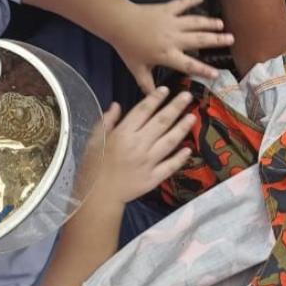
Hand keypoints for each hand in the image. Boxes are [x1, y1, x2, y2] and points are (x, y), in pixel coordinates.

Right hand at [90, 88, 195, 203]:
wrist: (97, 196)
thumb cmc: (93, 166)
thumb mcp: (94, 140)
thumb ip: (107, 121)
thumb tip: (117, 104)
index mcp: (123, 134)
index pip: (143, 111)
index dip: (155, 98)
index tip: (166, 89)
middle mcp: (139, 145)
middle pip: (161, 122)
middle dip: (175, 107)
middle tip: (188, 96)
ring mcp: (148, 162)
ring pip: (169, 141)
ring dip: (182, 128)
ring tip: (192, 117)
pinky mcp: (154, 178)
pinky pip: (170, 166)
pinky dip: (180, 158)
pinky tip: (189, 149)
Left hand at [110, 0, 234, 91]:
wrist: (119, 23)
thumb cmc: (127, 47)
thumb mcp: (136, 69)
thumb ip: (146, 84)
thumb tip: (155, 98)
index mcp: (167, 54)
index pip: (189, 64)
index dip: (204, 70)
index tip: (217, 74)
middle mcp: (174, 38)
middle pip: (199, 40)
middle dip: (217, 40)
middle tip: (231, 39)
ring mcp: (172, 22)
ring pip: (195, 22)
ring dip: (209, 23)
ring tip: (221, 24)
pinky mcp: (167, 9)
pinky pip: (182, 4)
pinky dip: (192, 0)